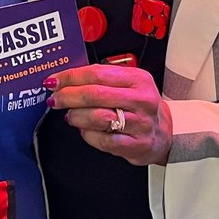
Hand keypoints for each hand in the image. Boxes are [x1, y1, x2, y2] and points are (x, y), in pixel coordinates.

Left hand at [45, 64, 172, 165]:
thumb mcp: (129, 84)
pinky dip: (88, 135)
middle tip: (55, 99)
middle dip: (68, 96)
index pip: (97, 73)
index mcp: (138, 79)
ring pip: (98, 117)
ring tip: (71, 116)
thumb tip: (66, 79)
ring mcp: (140, 123)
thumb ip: (102, 79)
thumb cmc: (139, 106)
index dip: (70, 77)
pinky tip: (85, 131)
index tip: (54, 81)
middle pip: (95, 94)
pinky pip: (104, 140)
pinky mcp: (136, 145)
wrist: (164, 133)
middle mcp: (141, 99)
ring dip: (76, 116)